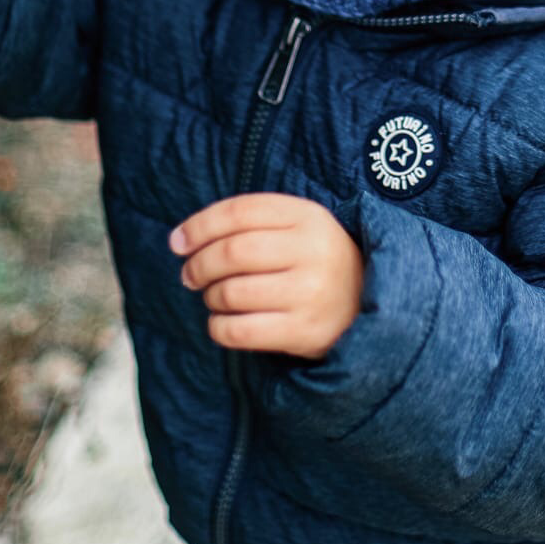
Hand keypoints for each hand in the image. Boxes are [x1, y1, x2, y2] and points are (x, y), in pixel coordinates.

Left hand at [168, 193, 364, 359]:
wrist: (367, 303)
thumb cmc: (314, 261)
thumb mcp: (295, 227)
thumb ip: (246, 224)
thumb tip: (179, 240)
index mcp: (308, 216)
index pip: (240, 212)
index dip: (200, 225)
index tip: (177, 242)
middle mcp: (312, 251)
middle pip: (233, 252)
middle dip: (199, 265)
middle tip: (190, 275)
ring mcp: (311, 293)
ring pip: (232, 292)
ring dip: (210, 297)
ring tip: (215, 298)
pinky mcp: (306, 332)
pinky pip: (241, 331)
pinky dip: (219, 328)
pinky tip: (223, 323)